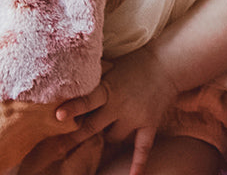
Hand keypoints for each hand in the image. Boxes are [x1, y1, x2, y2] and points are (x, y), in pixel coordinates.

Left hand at [46, 47, 178, 174]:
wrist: (168, 62)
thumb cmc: (136, 62)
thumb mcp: (113, 67)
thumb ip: (96, 79)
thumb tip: (71, 82)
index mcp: (110, 88)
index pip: (88, 100)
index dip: (73, 108)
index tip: (58, 116)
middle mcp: (121, 104)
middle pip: (93, 126)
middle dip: (77, 136)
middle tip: (58, 147)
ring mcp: (135, 116)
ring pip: (112, 138)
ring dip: (106, 136)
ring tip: (106, 127)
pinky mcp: (149, 123)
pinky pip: (143, 147)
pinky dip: (138, 163)